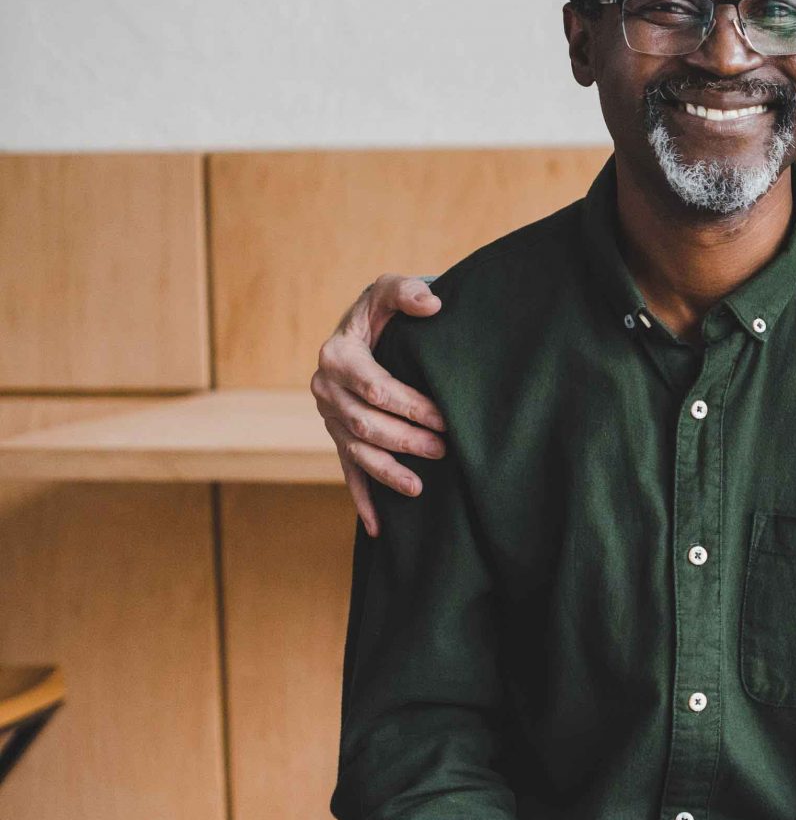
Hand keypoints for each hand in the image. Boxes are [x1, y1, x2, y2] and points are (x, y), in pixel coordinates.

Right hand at [312, 273, 447, 535]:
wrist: (366, 330)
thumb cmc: (385, 311)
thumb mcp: (391, 291)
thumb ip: (407, 292)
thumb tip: (433, 304)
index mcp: (338, 355)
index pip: (375, 387)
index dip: (411, 405)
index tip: (445, 416)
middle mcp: (326, 388)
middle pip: (365, 424)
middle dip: (405, 440)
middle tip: (445, 449)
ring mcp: (329, 417)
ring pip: (356, 452)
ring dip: (386, 472)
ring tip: (420, 488)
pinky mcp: (337, 437)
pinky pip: (347, 472)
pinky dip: (362, 500)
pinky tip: (379, 528)